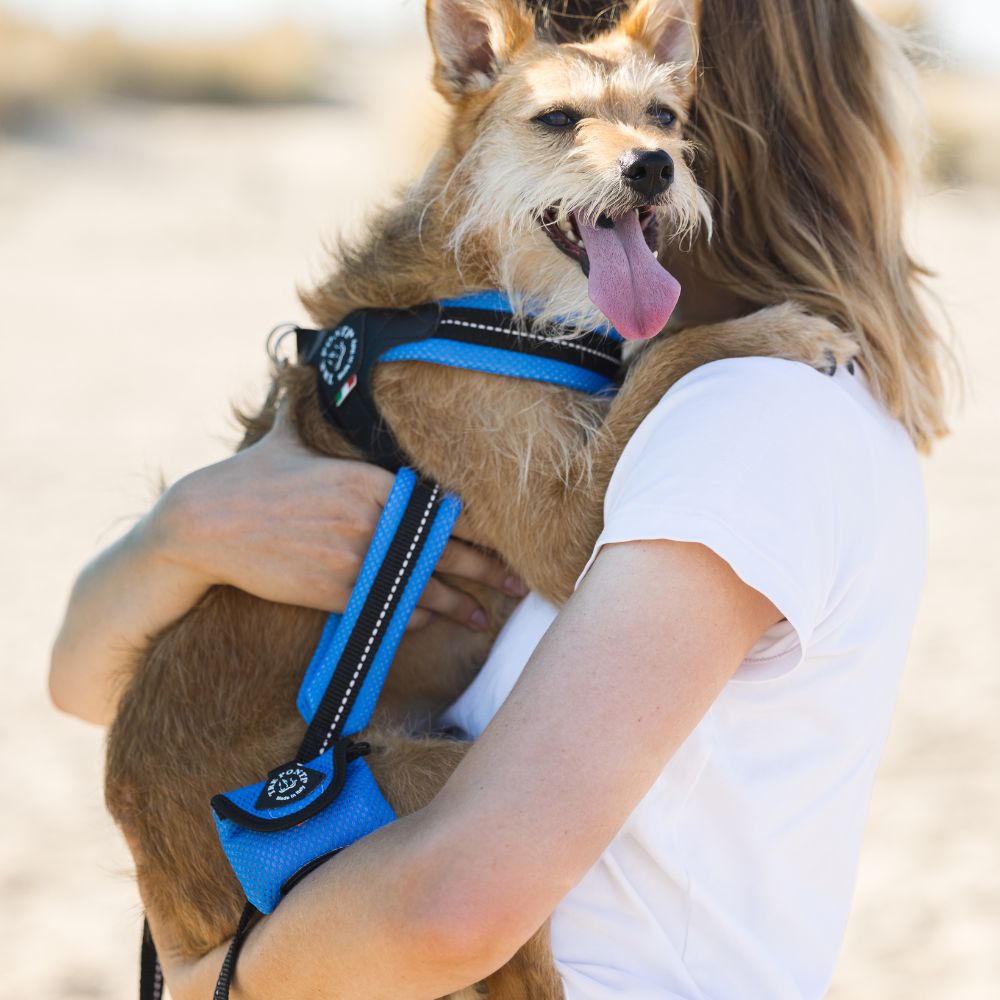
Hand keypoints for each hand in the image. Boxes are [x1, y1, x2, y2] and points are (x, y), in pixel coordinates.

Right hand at [156, 408, 522, 629]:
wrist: (207, 525)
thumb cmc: (250, 479)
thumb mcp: (288, 439)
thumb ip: (311, 409)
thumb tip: (307, 365)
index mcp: (372, 482)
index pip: (441, 506)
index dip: (478, 527)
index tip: (505, 538)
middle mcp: (373, 521)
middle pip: (445, 549)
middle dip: (487, 570)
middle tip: (519, 586)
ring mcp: (356, 560)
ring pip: (422, 586)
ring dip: (458, 606)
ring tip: (484, 619)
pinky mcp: (335, 592)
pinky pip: (387, 607)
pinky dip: (411, 616)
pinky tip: (430, 622)